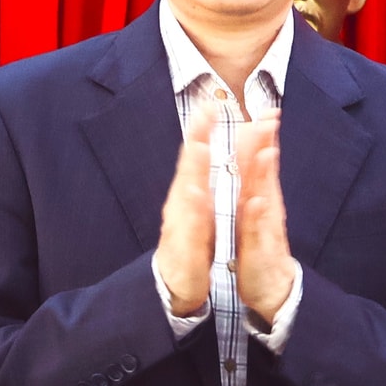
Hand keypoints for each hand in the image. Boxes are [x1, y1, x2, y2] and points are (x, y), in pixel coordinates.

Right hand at [155, 102, 216, 315]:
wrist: (177, 284)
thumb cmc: (190, 242)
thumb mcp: (198, 206)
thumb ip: (198, 178)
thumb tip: (199, 148)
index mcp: (190, 193)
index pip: (196, 156)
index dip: (201, 129)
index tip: (209, 101)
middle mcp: (182, 203)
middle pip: (189, 165)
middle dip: (196, 137)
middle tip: (203, 109)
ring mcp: (180, 223)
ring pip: (186, 191)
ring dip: (193, 167)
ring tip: (200, 144)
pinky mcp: (183, 245)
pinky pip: (189, 225)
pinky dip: (193, 209)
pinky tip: (197, 193)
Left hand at [234, 109, 295, 324]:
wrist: (273, 286)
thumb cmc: (262, 246)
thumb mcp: (256, 210)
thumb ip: (257, 182)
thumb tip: (258, 152)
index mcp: (260, 196)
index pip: (259, 160)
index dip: (261, 134)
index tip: (263, 108)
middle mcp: (267, 206)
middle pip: (265, 170)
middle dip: (266, 143)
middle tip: (269, 116)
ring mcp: (266, 226)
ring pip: (265, 195)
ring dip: (266, 174)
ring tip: (266, 150)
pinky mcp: (262, 248)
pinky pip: (260, 230)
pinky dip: (259, 215)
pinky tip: (258, 201)